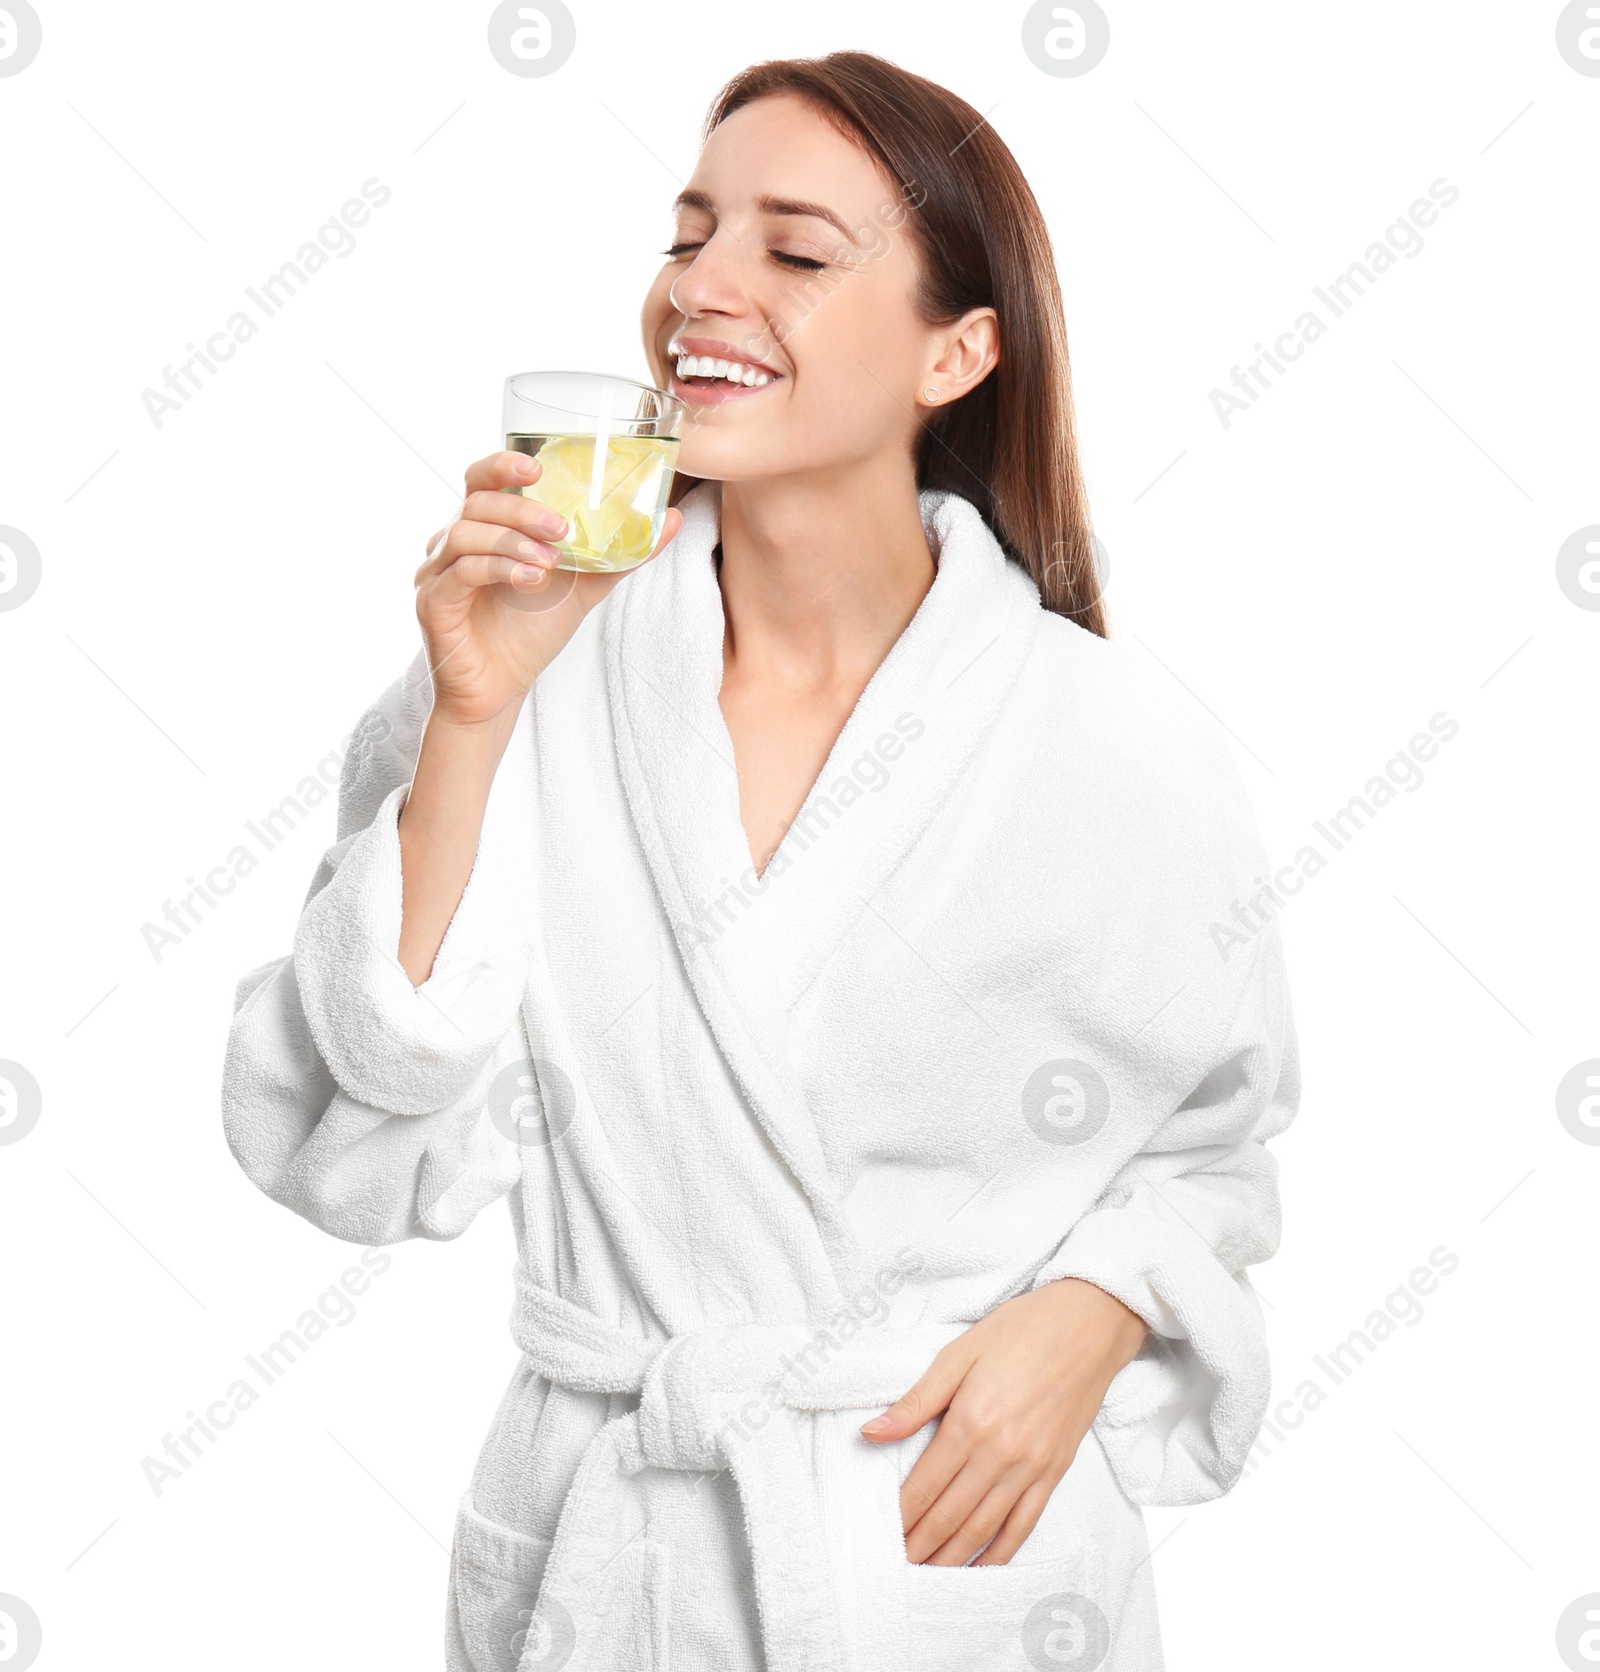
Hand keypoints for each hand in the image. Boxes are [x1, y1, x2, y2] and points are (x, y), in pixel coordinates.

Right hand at [415, 450, 682, 727]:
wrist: (501, 689)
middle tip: (561, 527)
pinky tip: (532, 580)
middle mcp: (452, 542)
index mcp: (483, 528)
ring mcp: (437, 572)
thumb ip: (620, 554)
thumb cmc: (531, 632)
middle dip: (521, 509)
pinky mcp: (433, 603)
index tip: (538, 468)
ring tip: (551, 560)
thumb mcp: (584, 587)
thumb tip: (670, 519)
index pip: (481, 478)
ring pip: (466, 533)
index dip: (503, 464)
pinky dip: (500, 570)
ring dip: (513, 540)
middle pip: (476, 501)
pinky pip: (461, 573)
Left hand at [860, 1278, 1147, 1565]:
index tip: (879, 1535)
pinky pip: (1024, 1525)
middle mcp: (1000, 1453)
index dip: (900, 1516)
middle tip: (894, 1567)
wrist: (1088, 1325)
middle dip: (919, 1545)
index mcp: (970, 1421)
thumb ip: (915, 1401)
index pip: (924, 1485)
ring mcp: (1031, 1467)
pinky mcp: (1055, 1472)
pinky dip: (1000, 1553)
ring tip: (925, 1574)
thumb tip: (871, 1433)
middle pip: (950, 1515)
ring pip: (983, 1528)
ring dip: (952, 1557)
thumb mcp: (958, 1353)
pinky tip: (980, 1567)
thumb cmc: (1020, 1330)